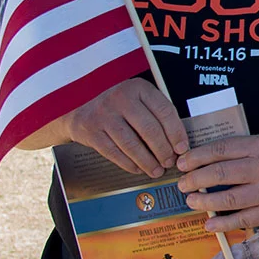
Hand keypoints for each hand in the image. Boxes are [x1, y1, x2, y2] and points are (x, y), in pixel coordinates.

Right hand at [64, 79, 188, 176]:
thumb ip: (155, 112)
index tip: (182, 148)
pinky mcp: (90, 131)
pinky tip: (138, 169)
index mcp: (138, 88)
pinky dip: (129, 164)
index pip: (165, 111)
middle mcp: (121, 98)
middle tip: (170, 162)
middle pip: (150, 130)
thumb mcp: (136, 97)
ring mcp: (104, 114)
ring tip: (157, 170)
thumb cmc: (116, 103)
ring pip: (132, 144)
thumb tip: (178, 141)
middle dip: (163, 151)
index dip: (177, 133)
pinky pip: (114, 152)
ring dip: (147, 161)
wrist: (76, 102)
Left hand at [175, 134, 258, 231]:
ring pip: (229, 198)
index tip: (182, 163)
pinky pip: (243, 219)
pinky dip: (223, 223)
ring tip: (191, 202)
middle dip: (196, 179)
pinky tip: (209, 224)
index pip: (220, 149)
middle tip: (182, 184)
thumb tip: (202, 162)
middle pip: (221, 173)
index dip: (197, 157)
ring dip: (205, 201)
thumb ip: (238, 152)